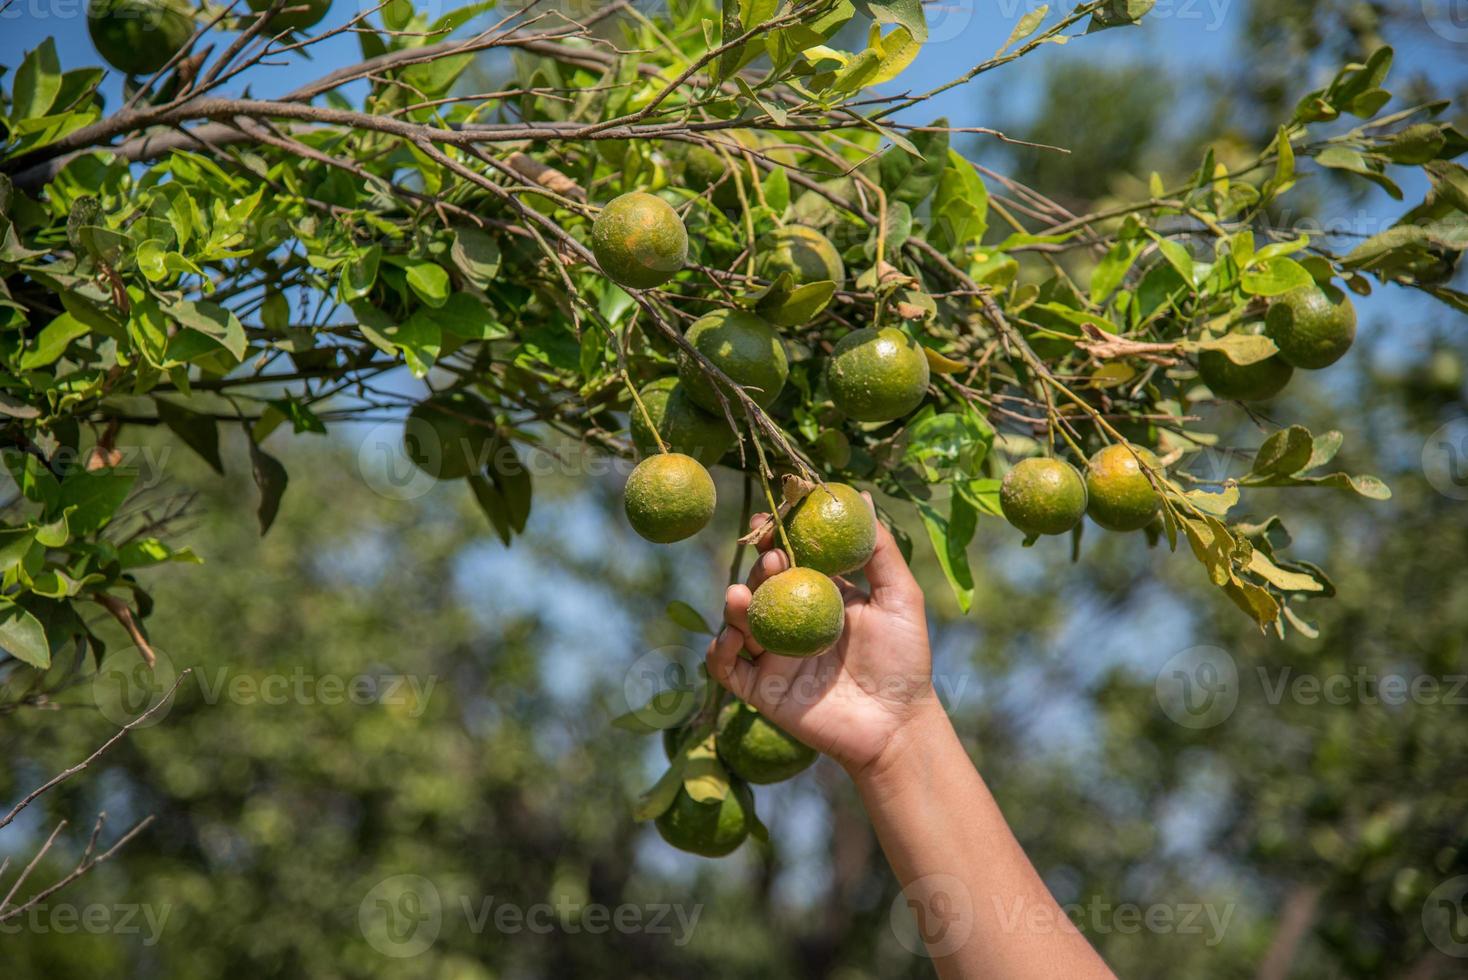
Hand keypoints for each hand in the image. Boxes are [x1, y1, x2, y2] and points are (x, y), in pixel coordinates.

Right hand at [706, 493, 939, 774]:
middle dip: (758, 571)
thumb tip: (861, 497)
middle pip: (760, 586)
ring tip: (741, 598)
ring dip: (734, 608)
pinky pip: (729, 669)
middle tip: (771, 563)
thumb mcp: (899, 598)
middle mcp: (792, 621)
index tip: (770, 522)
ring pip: (739, 623)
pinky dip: (720, 652)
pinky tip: (731, 640)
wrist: (898, 724)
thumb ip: (878, 550)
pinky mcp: (762, 690)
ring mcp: (774, 655)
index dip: (776, 540)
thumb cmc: (905, 660)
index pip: (789, 559)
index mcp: (820, 595)